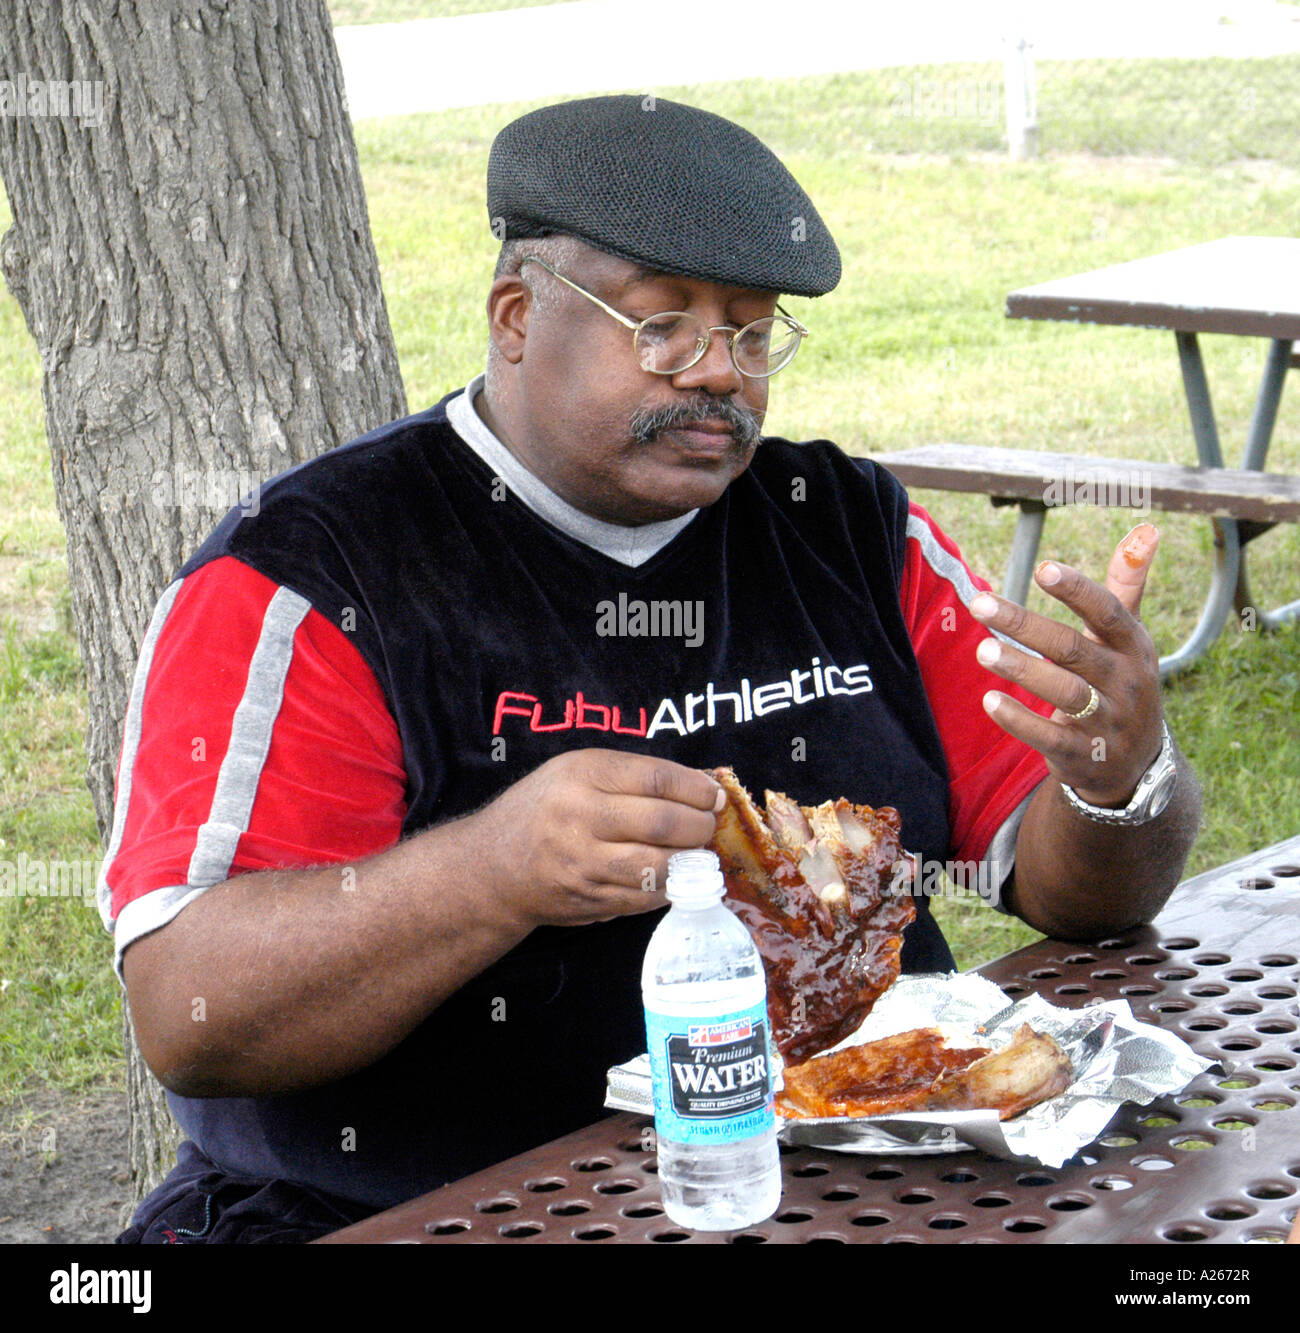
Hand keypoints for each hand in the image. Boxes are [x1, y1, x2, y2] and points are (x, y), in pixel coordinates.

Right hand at [474, 749, 723, 926]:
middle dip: (699, 826)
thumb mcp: (576, 771)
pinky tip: (675, 876)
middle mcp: (579, 817)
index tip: (713, 794)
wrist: (491, 866)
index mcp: (581, 774)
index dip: (695, 788)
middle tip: (709, 825)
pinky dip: (669, 887)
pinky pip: (644, 898)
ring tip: (697, 852)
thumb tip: (699, 784)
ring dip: (690, 861)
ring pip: (658, 866)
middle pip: (662, 822)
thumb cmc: (543, 808)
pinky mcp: (588, 901)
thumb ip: (632, 776)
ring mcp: (583, 864)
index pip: (656, 778)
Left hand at [969, 523, 1163, 807]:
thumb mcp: (1129, 637)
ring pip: (1064, 693)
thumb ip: (1128, 584)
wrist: (1136, 764)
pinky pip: (1051, 738)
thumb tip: (1147, 528)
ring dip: (1021, 669)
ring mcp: (1107, 721)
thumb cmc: (1122, 682)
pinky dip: (1020, 720)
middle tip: (980, 602)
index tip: (1042, 567)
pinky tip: (989, 700)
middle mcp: (1126, 682)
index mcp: (1134, 646)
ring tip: (982, 650)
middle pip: (1074, 649)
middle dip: (1025, 625)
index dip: (1078, 590)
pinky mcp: (1084, 755)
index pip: (1109, 612)